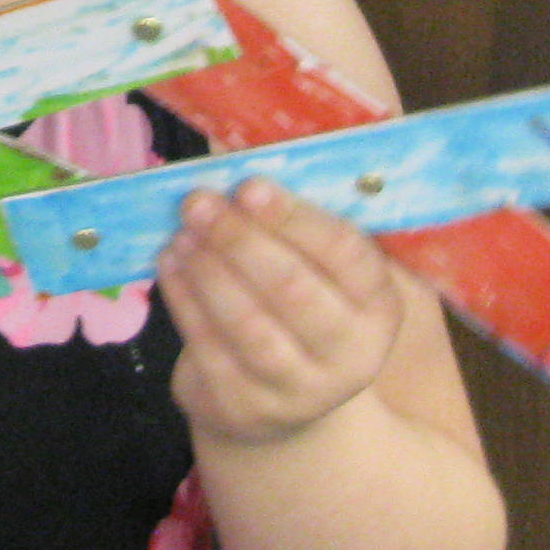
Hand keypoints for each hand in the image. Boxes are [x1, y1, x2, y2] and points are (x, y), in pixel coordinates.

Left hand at [155, 178, 404, 449]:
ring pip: (248, 324)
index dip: (295, 218)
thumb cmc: (300, 310)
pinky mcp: (244, 408)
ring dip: (208, 269)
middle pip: (293, 291)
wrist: (279, 406)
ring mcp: (297, 391)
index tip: (250, 185)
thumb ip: (308, 216)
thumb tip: (284, 141)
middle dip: (240, 239)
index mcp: (379, 307)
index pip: (347, 256)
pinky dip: (184, 300)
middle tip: (200, 201)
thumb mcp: (323, 272)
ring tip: (183, 229)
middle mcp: (350, 355)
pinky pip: (209, 348)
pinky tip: (170, 263)